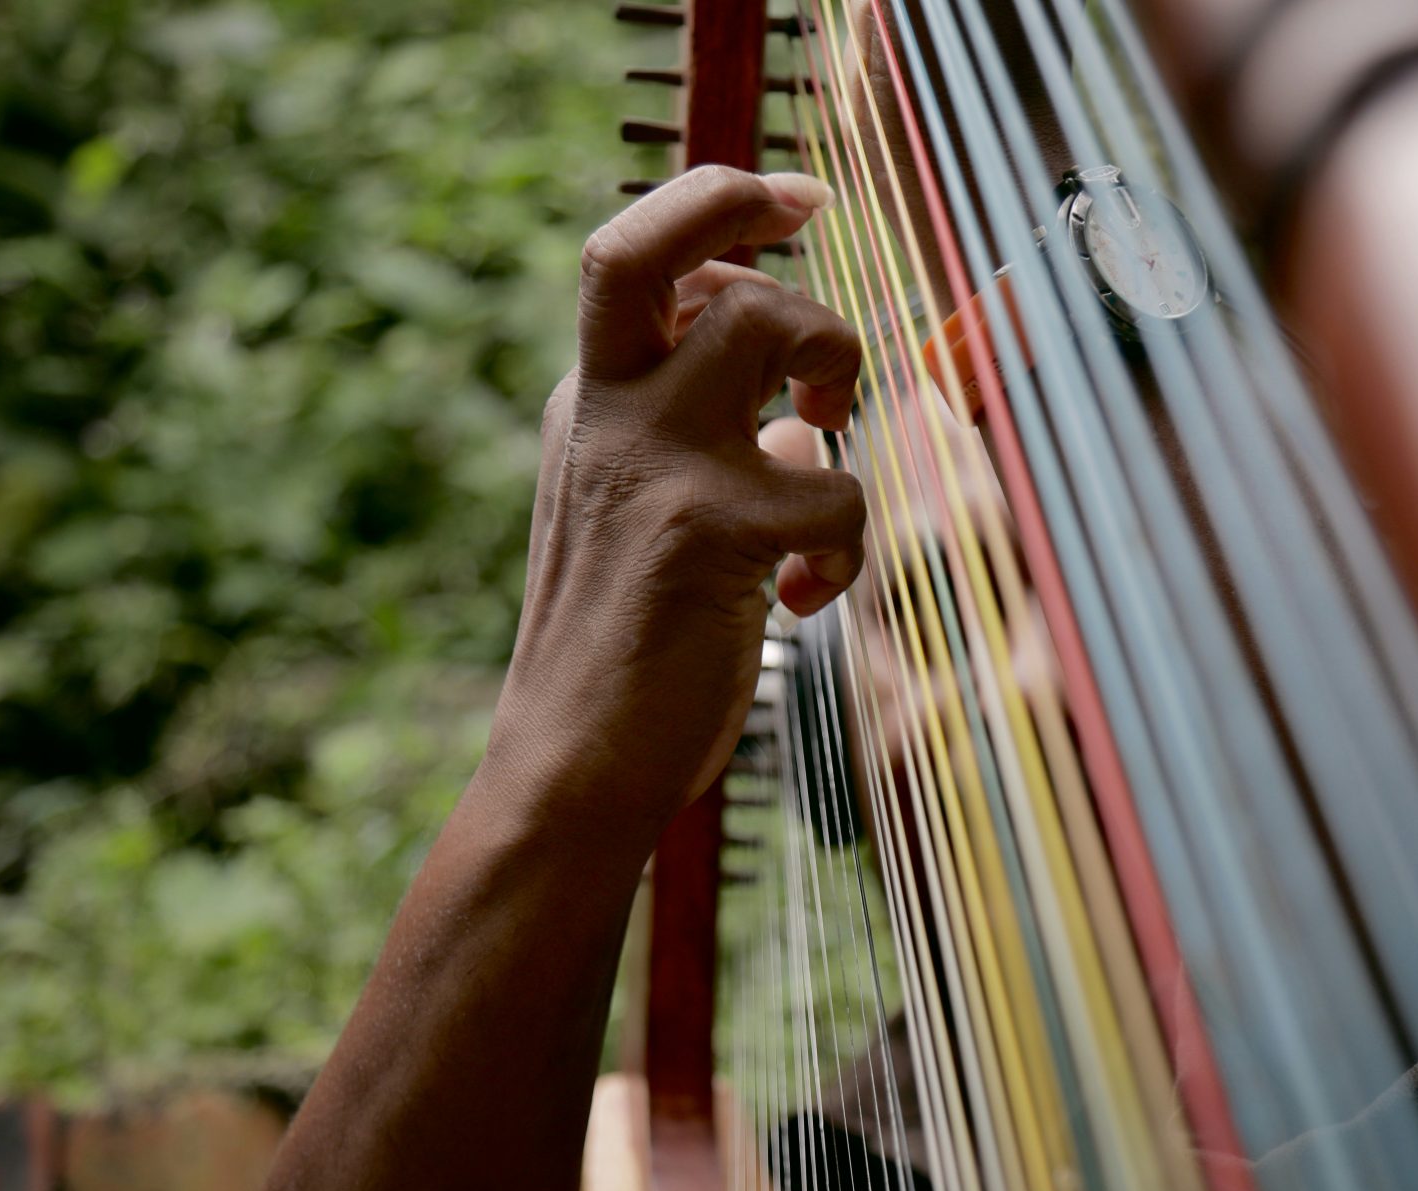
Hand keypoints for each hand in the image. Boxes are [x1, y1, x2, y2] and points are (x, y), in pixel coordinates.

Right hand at [480, 166, 865, 844]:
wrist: (572, 766)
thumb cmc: (623, 648)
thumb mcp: (645, 518)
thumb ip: (709, 450)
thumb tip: (806, 427)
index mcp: (593, 402)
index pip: (632, 254)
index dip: (717, 202)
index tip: (794, 197)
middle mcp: (611, 411)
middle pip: (677, 249)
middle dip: (768, 238)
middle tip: (823, 333)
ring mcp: (656, 463)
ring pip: (769, 324)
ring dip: (835, 369)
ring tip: (827, 453)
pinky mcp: (710, 531)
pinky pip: (833, 490)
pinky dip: (846, 545)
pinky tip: (805, 596)